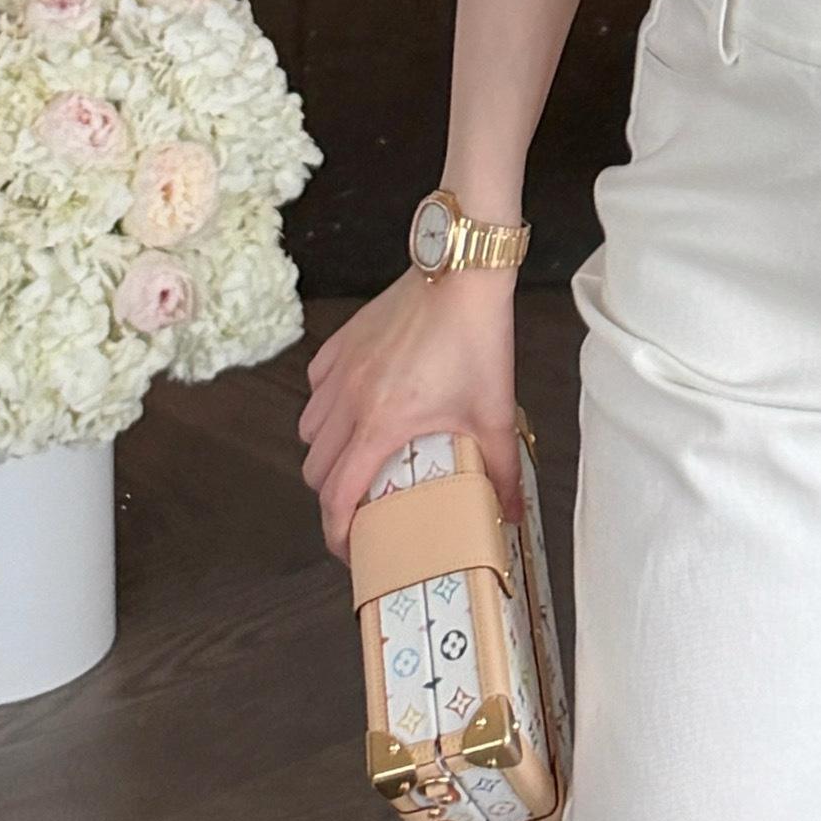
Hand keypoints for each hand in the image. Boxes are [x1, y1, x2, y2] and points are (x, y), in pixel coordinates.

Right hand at [298, 267, 520, 555]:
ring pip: (309, 428)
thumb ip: (502, 468)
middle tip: (360, 506)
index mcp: (382, 424)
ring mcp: (342, 368)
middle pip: (316, 469)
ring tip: (356, 458)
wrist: (463, 271)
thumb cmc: (475, 336)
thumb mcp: (494, 412)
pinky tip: (352, 406)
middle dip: (333, 496)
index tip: (350, 549)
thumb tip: (512, 509)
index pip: (338, 496)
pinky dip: (325, 405)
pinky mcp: (344, 340)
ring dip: (325, 451)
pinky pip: (316, 385)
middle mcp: (350, 399)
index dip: (337, 533)